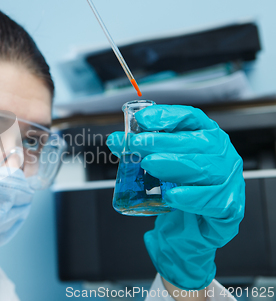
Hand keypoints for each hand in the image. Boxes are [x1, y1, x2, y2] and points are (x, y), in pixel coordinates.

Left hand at [106, 105, 244, 289]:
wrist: (193, 229)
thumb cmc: (179, 189)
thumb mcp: (156, 168)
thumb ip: (138, 153)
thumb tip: (116, 140)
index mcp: (206, 137)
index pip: (190, 118)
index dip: (167, 116)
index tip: (142, 119)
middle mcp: (222, 155)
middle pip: (196, 142)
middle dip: (163, 141)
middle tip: (136, 144)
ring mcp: (230, 180)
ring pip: (205, 168)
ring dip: (174, 164)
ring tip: (149, 164)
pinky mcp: (230, 207)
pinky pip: (212, 200)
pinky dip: (191, 197)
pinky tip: (172, 195)